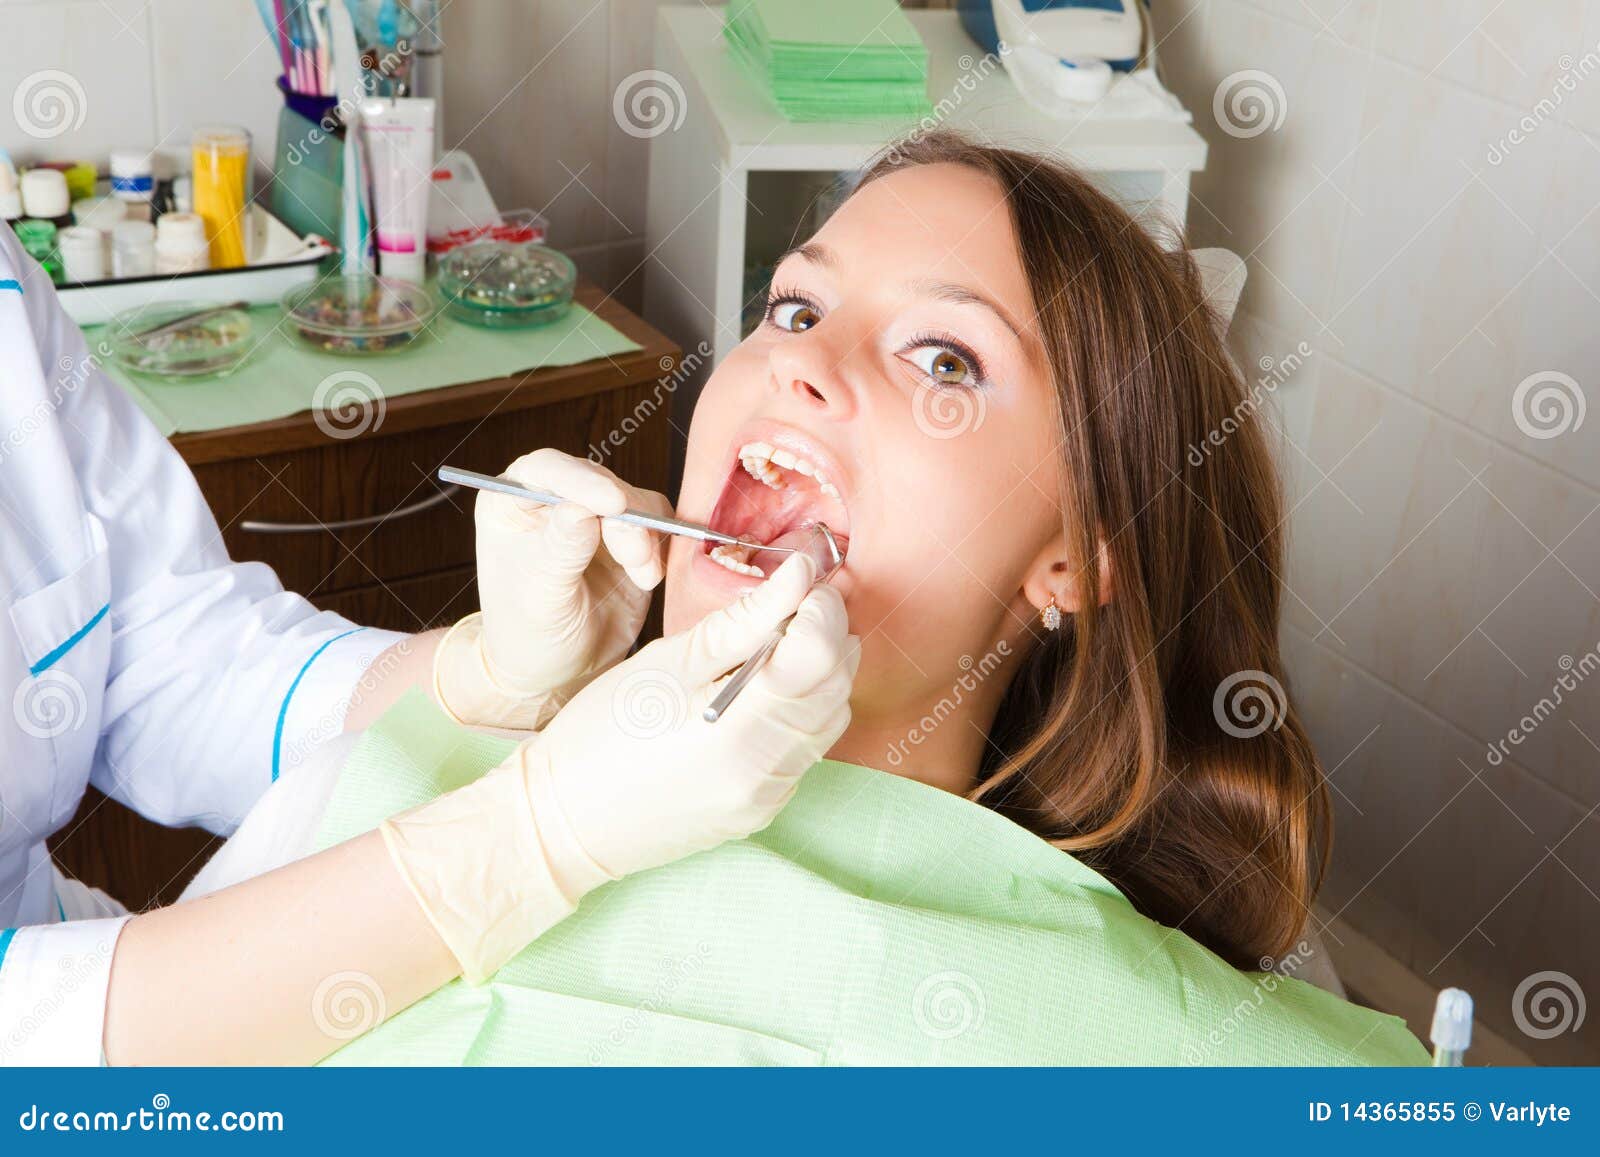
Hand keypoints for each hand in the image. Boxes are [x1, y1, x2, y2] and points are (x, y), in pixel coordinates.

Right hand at [383, 551, 858, 980]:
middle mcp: (766, 772)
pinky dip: (800, 710)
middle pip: (838, 685)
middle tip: (788, 604)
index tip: (800, 581)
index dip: (822, 606)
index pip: (823, 653)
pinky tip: (760, 693)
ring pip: (831, 718)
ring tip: (770, 646)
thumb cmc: (601, 734)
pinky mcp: (762, 810)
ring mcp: (768, 797)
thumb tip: (798, 574)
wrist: (564, 820)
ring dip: (818, 672)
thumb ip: (742, 620)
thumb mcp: (666, 663)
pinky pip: (807, 749)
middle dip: (826, 633)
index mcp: (739, 730)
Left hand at [433, 450, 669, 729]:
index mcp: (512, 503)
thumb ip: (560, 550)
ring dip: (645, 536)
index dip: (580, 480)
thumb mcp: (539, 598)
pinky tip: (646, 578)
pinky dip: (659, 550)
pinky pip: (658, 526)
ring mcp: (595, 518)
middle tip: (635, 557)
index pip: (544, 470)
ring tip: (642, 576)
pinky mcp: (631, 539)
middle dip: (623, 516)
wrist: (558, 673)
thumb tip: (581, 508)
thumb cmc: (528, 637)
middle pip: (598, 482)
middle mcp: (554, 501)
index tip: (612, 503)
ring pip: (635, 501)